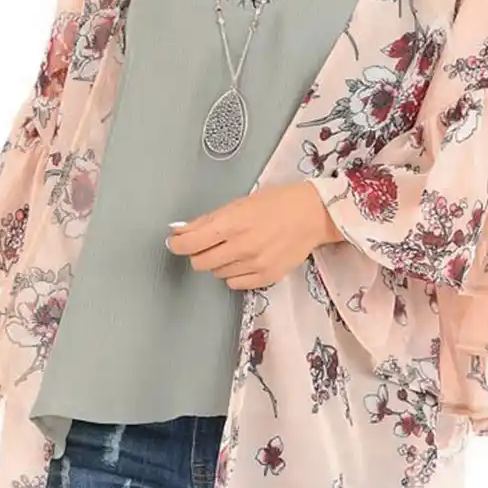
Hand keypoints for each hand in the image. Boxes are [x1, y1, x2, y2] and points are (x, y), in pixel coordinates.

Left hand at [166, 181, 343, 289]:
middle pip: (200, 263)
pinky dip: (235, 273)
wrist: (312, 215)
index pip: (190, 244)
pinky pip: (235, 283)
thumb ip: (208, 221)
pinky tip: (246, 259)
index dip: (177, 245)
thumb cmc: (274, 203)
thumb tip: (180, 232)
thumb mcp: (238, 204)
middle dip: (199, 253)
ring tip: (235, 248)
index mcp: (232, 224)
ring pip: (217, 274)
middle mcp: (241, 247)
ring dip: (219, 262)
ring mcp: (255, 265)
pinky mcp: (267, 278)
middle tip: (209, 244)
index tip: (176, 242)